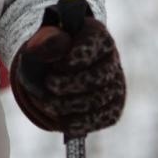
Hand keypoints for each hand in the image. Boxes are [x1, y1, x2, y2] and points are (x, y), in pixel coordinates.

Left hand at [9, 3, 125, 136]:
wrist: (56, 71)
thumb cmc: (50, 52)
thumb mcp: (43, 41)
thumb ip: (45, 41)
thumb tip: (47, 47)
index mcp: (96, 35)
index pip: (94, 44)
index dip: (77, 57)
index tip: (58, 65)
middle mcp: (111, 59)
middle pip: (98, 75)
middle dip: (71, 83)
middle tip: (49, 84)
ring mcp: (115, 84)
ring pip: (99, 99)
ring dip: (71, 104)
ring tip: (48, 103)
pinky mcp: (113, 107)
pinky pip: (103, 118)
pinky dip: (82, 122)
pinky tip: (64, 121)